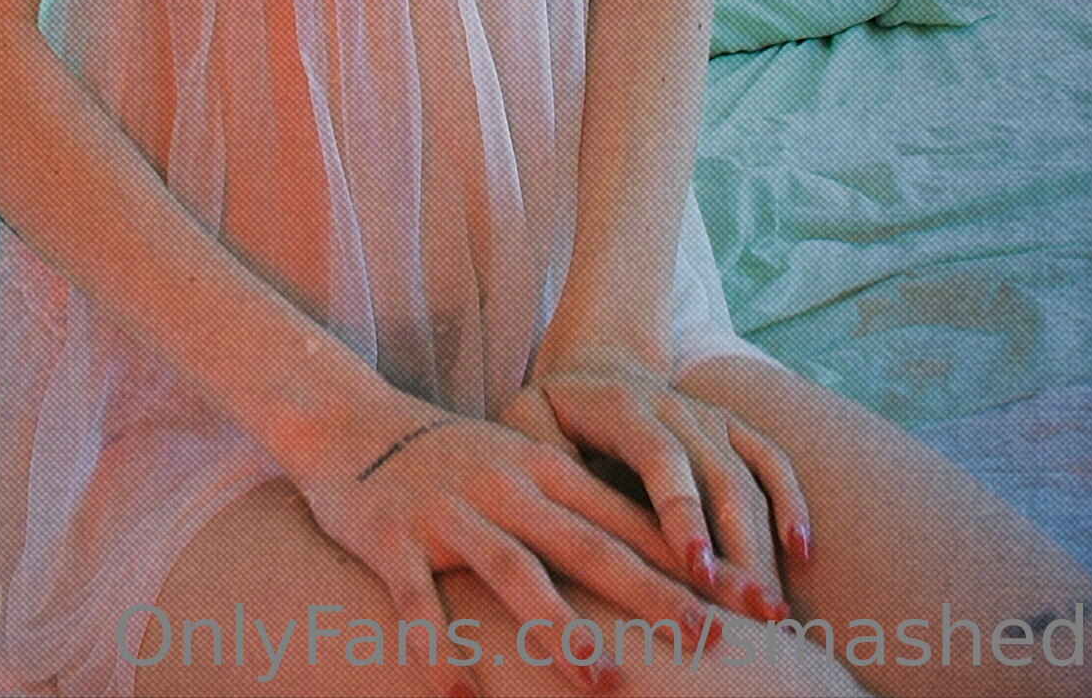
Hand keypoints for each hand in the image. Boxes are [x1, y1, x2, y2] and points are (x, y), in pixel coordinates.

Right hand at [296, 392, 720, 697]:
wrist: (351, 422)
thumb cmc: (452, 457)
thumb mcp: (522, 466)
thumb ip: (578, 505)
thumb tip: (658, 556)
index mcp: (541, 469)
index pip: (625, 517)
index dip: (683, 558)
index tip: (741, 597)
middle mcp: (503, 486)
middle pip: (586, 544)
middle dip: (650, 592)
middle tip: (706, 638)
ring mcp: (448, 511)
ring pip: (513, 571)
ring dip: (560, 628)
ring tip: (604, 679)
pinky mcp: (392, 538)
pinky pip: (417, 600)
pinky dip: (438, 648)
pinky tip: (460, 697)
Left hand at [503, 357, 809, 623]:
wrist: (592, 369)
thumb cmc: (550, 414)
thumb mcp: (526, 421)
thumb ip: (537, 459)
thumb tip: (550, 510)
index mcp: (626, 408)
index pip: (661, 458)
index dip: (681, 512)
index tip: (697, 569)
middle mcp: (676, 407)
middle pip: (719, 477)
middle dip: (736, 549)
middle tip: (747, 616)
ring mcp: (709, 416)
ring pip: (749, 478)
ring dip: (764, 544)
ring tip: (770, 608)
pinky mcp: (731, 428)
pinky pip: (772, 459)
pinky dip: (791, 500)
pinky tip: (800, 550)